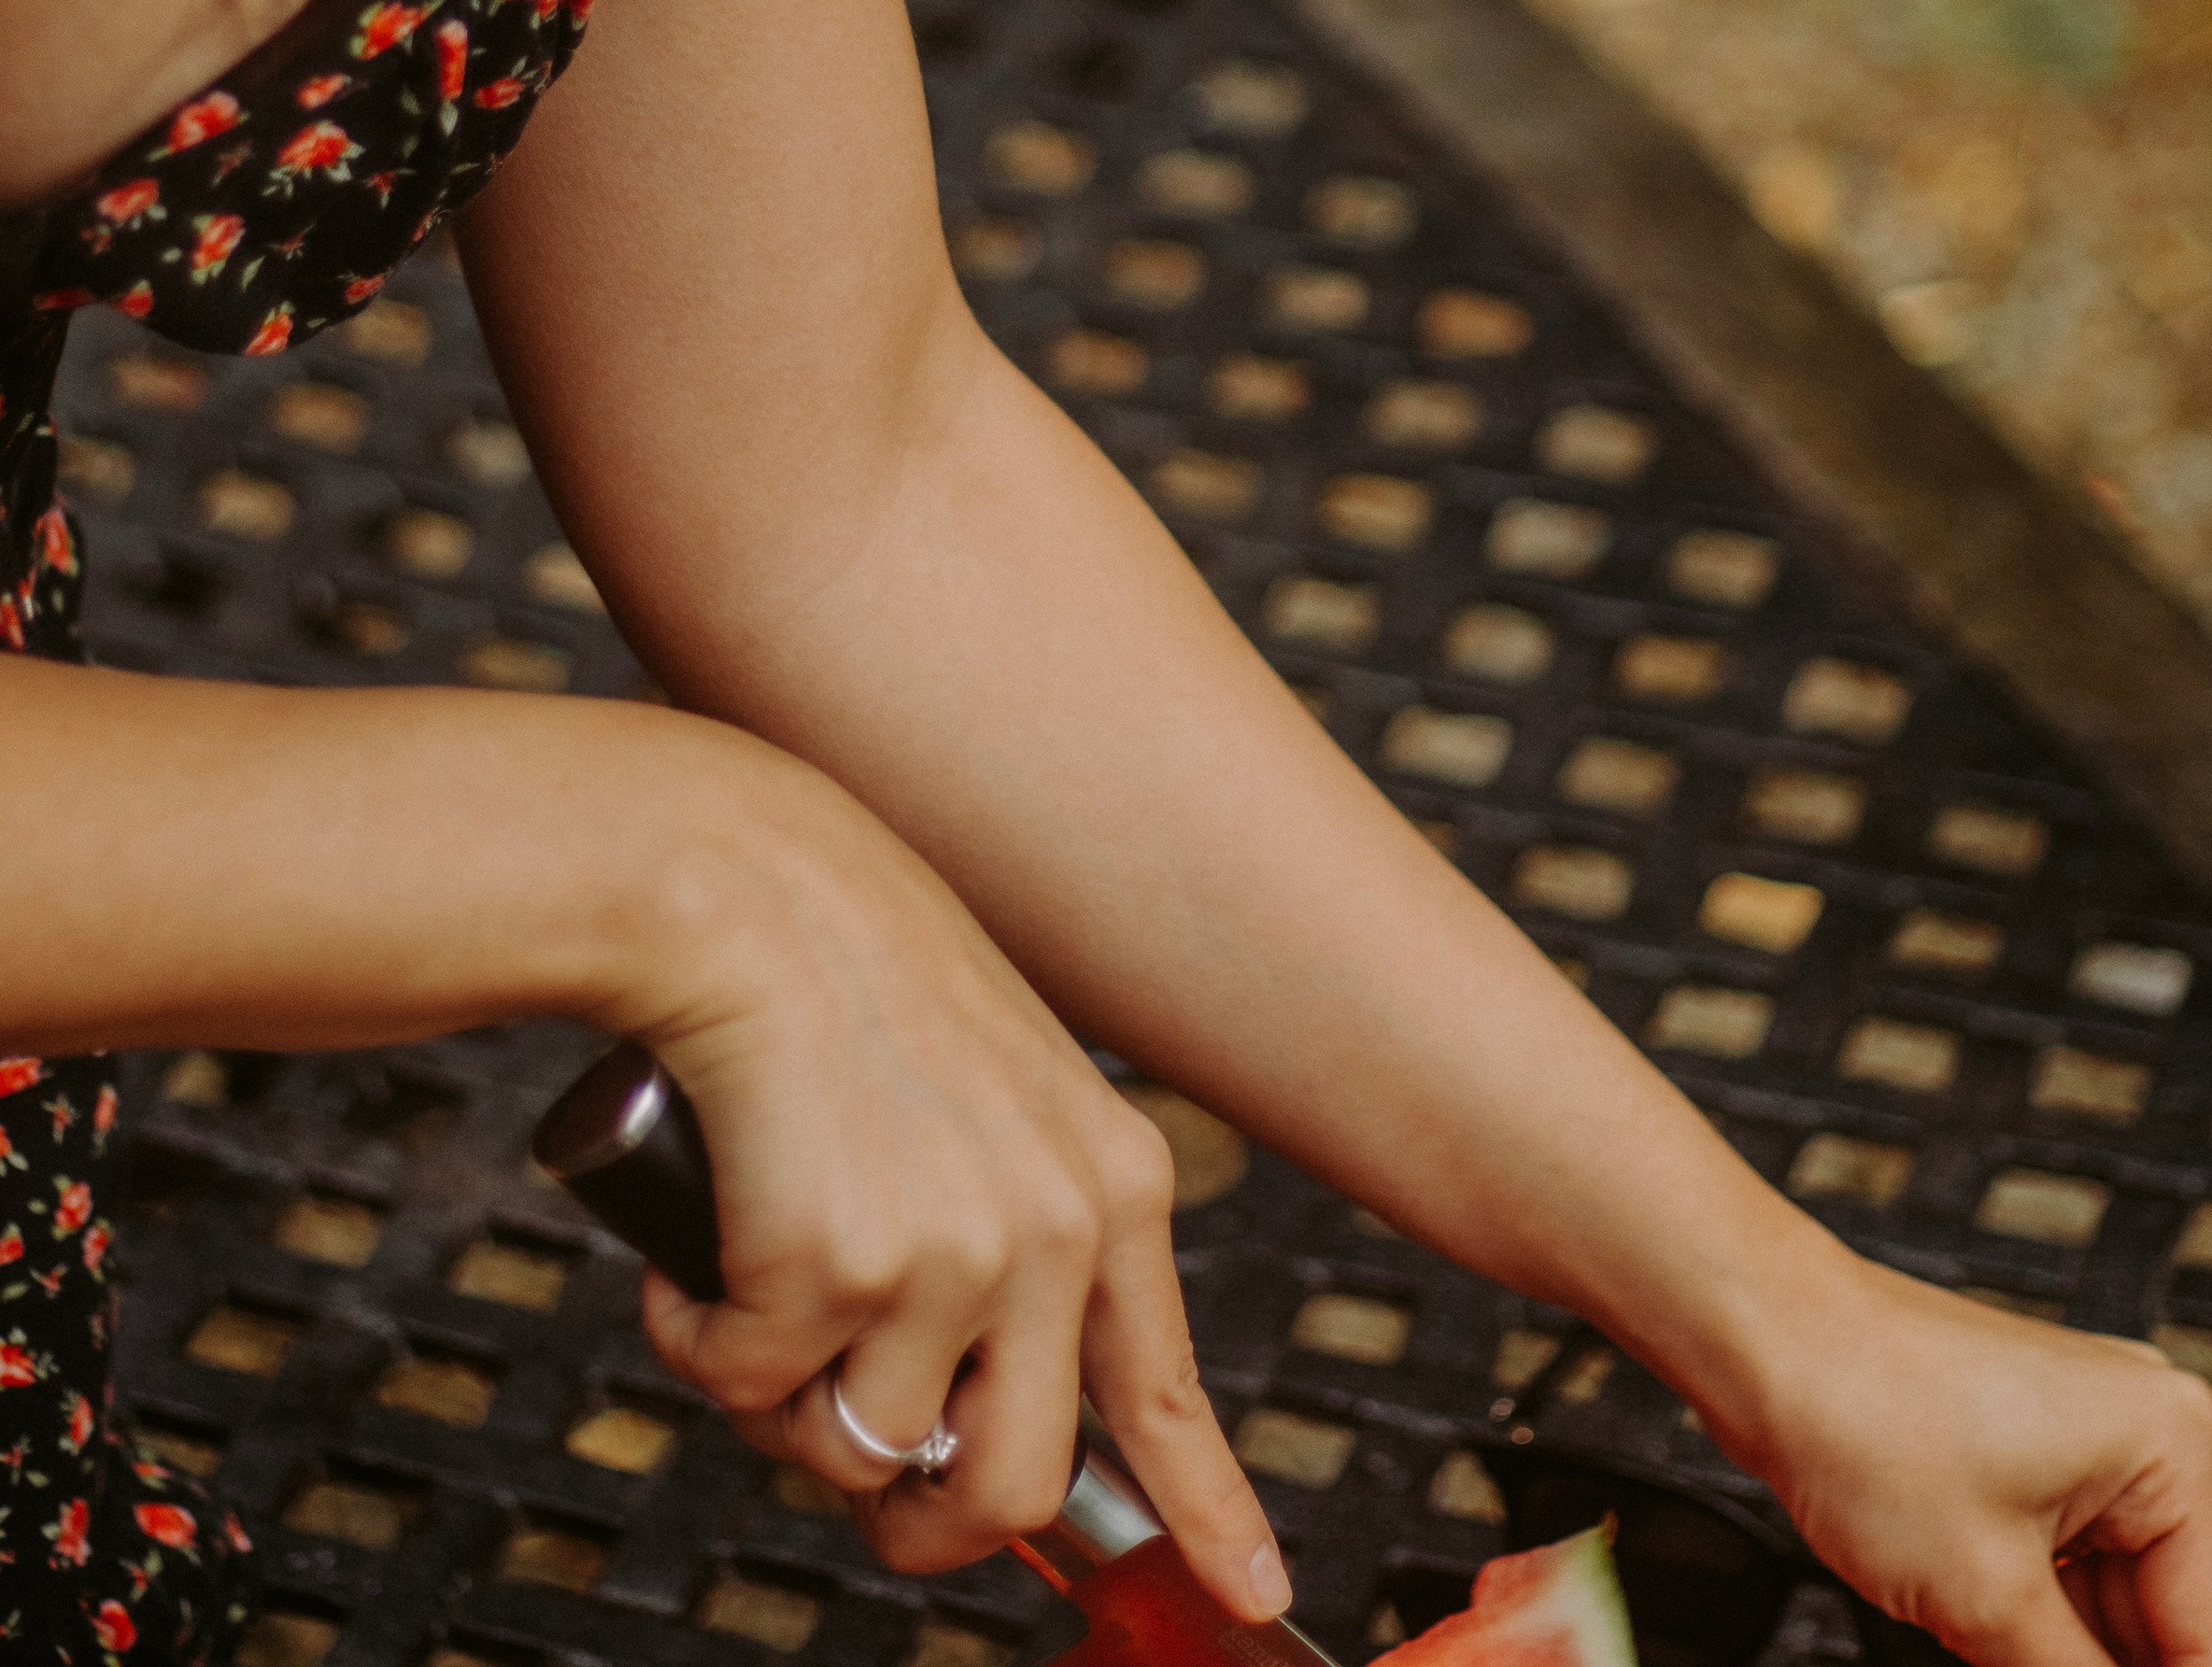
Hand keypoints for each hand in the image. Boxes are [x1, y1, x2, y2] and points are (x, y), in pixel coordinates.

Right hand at [591, 734, 1287, 1615]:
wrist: (748, 886)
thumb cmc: (848, 975)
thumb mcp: (995, 1091)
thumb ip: (1013, 1227)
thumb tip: (958, 1401)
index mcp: (1111, 1182)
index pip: (1167, 1389)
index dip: (1209, 1510)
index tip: (1253, 1593)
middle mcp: (1055, 1230)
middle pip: (1012, 1487)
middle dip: (921, 1527)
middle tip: (861, 1488)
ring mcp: (952, 1256)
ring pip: (861, 1454)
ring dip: (786, 1407)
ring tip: (753, 1291)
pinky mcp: (835, 1270)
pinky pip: (746, 1389)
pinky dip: (698, 1342)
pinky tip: (691, 1258)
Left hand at [1730, 1253, 2211, 1666]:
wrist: (1763, 1335)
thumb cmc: (1861, 1406)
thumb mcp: (1990, 1599)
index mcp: (2171, 1444)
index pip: (2209, 1639)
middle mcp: (2140, 1428)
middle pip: (2157, 1623)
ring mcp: (2078, 1438)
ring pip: (2100, 1603)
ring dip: (2055, 1656)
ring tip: (1985, 1647)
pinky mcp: (2020, 1452)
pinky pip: (2055, 1567)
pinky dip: (2025, 1621)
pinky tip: (1978, 1643)